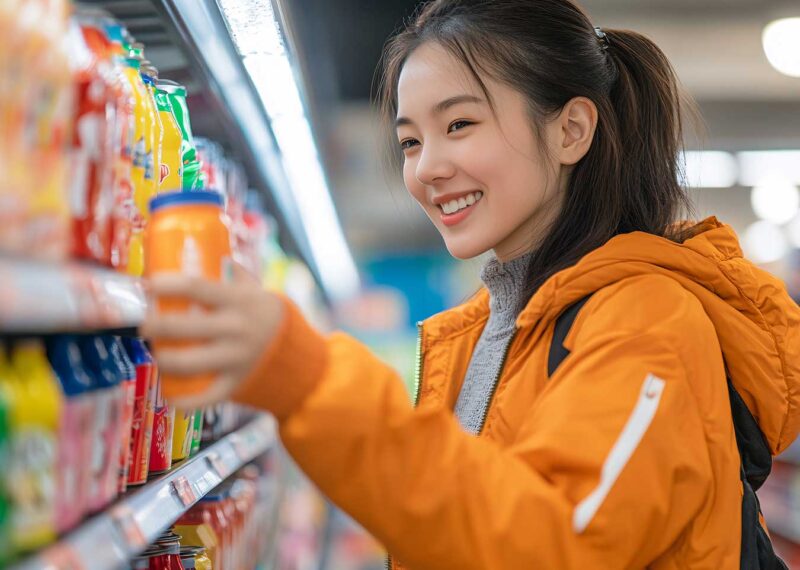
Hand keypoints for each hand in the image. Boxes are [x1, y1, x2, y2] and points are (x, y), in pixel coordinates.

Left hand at [140, 263, 284, 409]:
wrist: (301, 356)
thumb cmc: (270, 318)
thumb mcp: (258, 292)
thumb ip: (238, 275)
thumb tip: (216, 252)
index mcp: (239, 301)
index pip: (196, 287)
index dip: (167, 285)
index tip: (148, 284)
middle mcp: (236, 329)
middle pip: (182, 326)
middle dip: (155, 326)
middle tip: (144, 325)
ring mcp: (235, 359)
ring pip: (186, 363)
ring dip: (163, 359)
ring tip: (157, 354)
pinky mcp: (235, 384)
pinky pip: (204, 397)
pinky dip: (183, 401)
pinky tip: (171, 396)